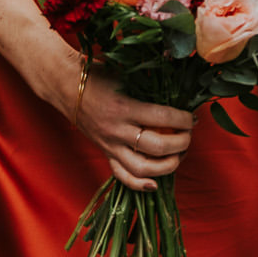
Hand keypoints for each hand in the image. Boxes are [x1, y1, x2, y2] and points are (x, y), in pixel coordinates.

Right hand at [75, 72, 198, 192]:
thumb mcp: (126, 72)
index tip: (192, 117)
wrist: (65, 87)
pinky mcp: (106, 153)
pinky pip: (122, 176)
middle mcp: (118, 130)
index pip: (163, 118)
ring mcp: (110, 145)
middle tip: (189, 134)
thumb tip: (179, 75)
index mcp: (124, 107)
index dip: (184, 119)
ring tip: (178, 155)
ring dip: (167, 166)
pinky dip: (140, 184)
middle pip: (158, 147)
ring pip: (143, 168)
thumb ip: (151, 80)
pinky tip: (155, 183)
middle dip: (182, 143)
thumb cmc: (98, 76)